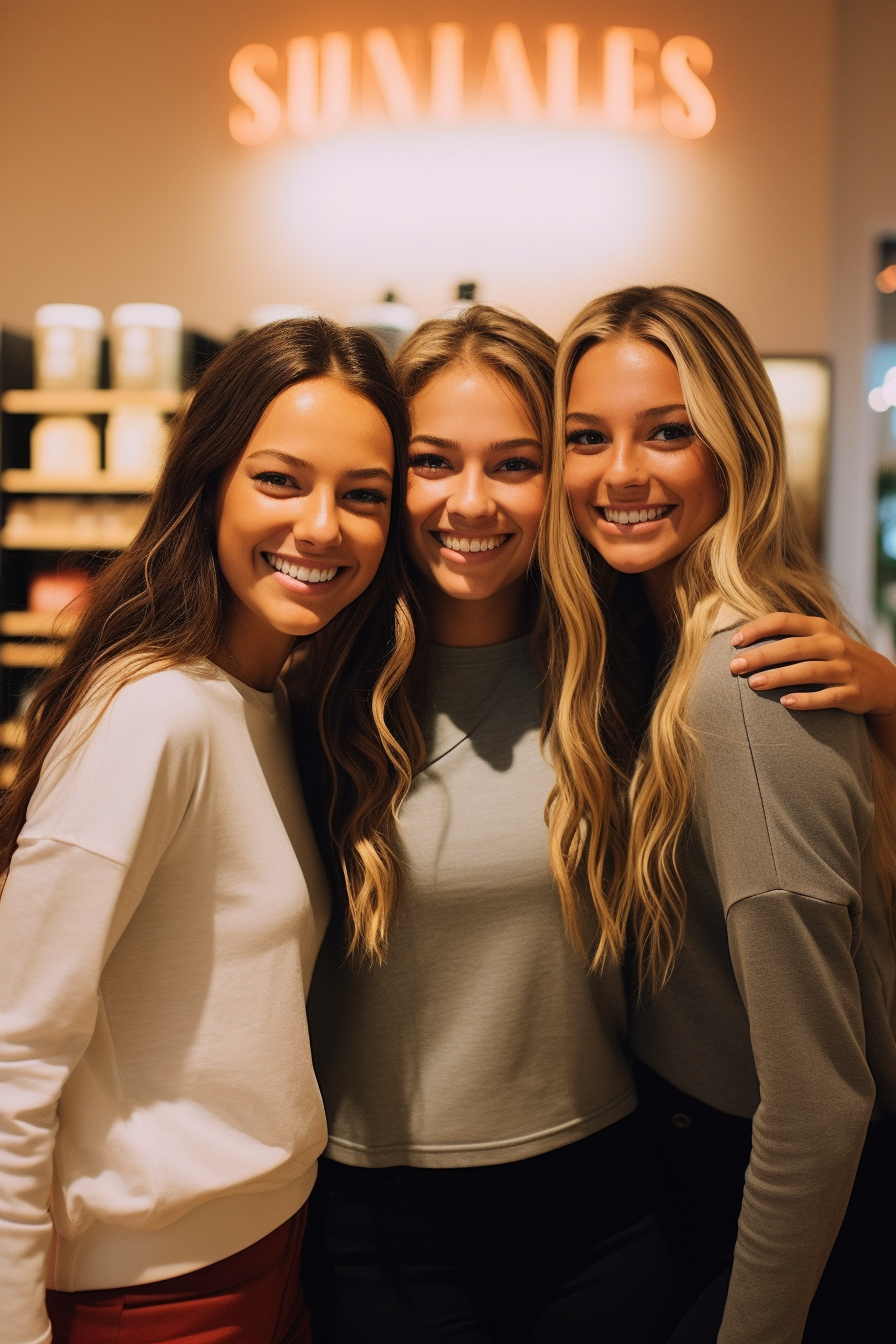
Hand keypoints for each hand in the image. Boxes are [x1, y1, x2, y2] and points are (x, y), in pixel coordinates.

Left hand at [728, 612, 895, 715]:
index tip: (734, 641)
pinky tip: (786, 703)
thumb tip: (739, 642)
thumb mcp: (816, 638)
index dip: (758, 629)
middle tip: (734, 666)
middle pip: (792, 647)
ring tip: (753, 684)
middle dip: (761, 656)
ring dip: (779, 677)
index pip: (784, 621)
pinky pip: (828, 697)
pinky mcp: (852, 693)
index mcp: (818, 627)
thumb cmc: (832, 656)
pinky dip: (807, 700)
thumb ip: (786, 636)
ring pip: (808, 671)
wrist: (879, 679)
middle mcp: (831, 644)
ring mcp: (843, 669)